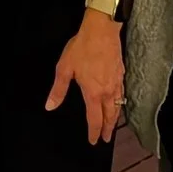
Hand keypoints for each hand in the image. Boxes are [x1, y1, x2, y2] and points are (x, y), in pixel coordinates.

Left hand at [46, 9, 125, 144]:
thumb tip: (50, 106)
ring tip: (113, 125)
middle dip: (107, 129)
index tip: (93, 141)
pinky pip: (122, 94)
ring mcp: (116, 83)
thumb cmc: (82, 48)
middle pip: (109, 116)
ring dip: (115, 118)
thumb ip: (58, 90)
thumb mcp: (64, 69)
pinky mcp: (121, 74)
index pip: (94, 119)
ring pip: (118, 106)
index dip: (93, 132)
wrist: (101, 30)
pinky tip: (119, 102)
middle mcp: (107, 91)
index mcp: (92, 93)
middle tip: (106, 139)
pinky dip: (121, 103)